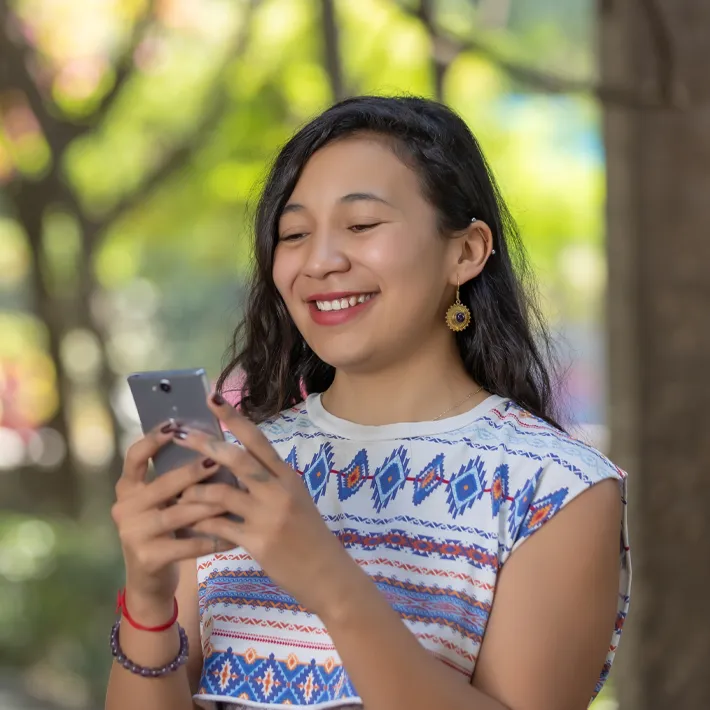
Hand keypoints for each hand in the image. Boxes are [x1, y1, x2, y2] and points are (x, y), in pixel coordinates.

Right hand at [111, 421, 232, 609]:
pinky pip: (188, 544)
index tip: (175, 425)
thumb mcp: (161, 503)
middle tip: (217, 460)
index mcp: (127, 488)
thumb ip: (173, 478)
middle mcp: (124, 508)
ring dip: (208, 504)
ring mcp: (133, 534)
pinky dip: (213, 538)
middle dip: (192, 472)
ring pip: (178, 513)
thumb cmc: (163, 531)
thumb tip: (208, 443)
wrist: (149, 582)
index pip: (134, 457)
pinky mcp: (148, 558)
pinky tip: (234, 534)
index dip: (152, 440)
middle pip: (163, 484)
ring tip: (233, 496)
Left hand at [173, 395, 360, 618]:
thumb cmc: (309, 535)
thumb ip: (269, 482)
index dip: (234, 417)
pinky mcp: (257, 542)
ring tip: (179, 491)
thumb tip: (233, 465)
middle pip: (237, 459)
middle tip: (179, 433)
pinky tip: (188, 523)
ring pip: (221, 494)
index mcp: (288, 476)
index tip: (212, 398)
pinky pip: (219, 526)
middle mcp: (279, 491)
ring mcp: (268, 516)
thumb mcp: (295, 500)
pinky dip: (201, 523)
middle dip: (204, 444)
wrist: (327, 574)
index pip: (258, 439)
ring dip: (195, 491)